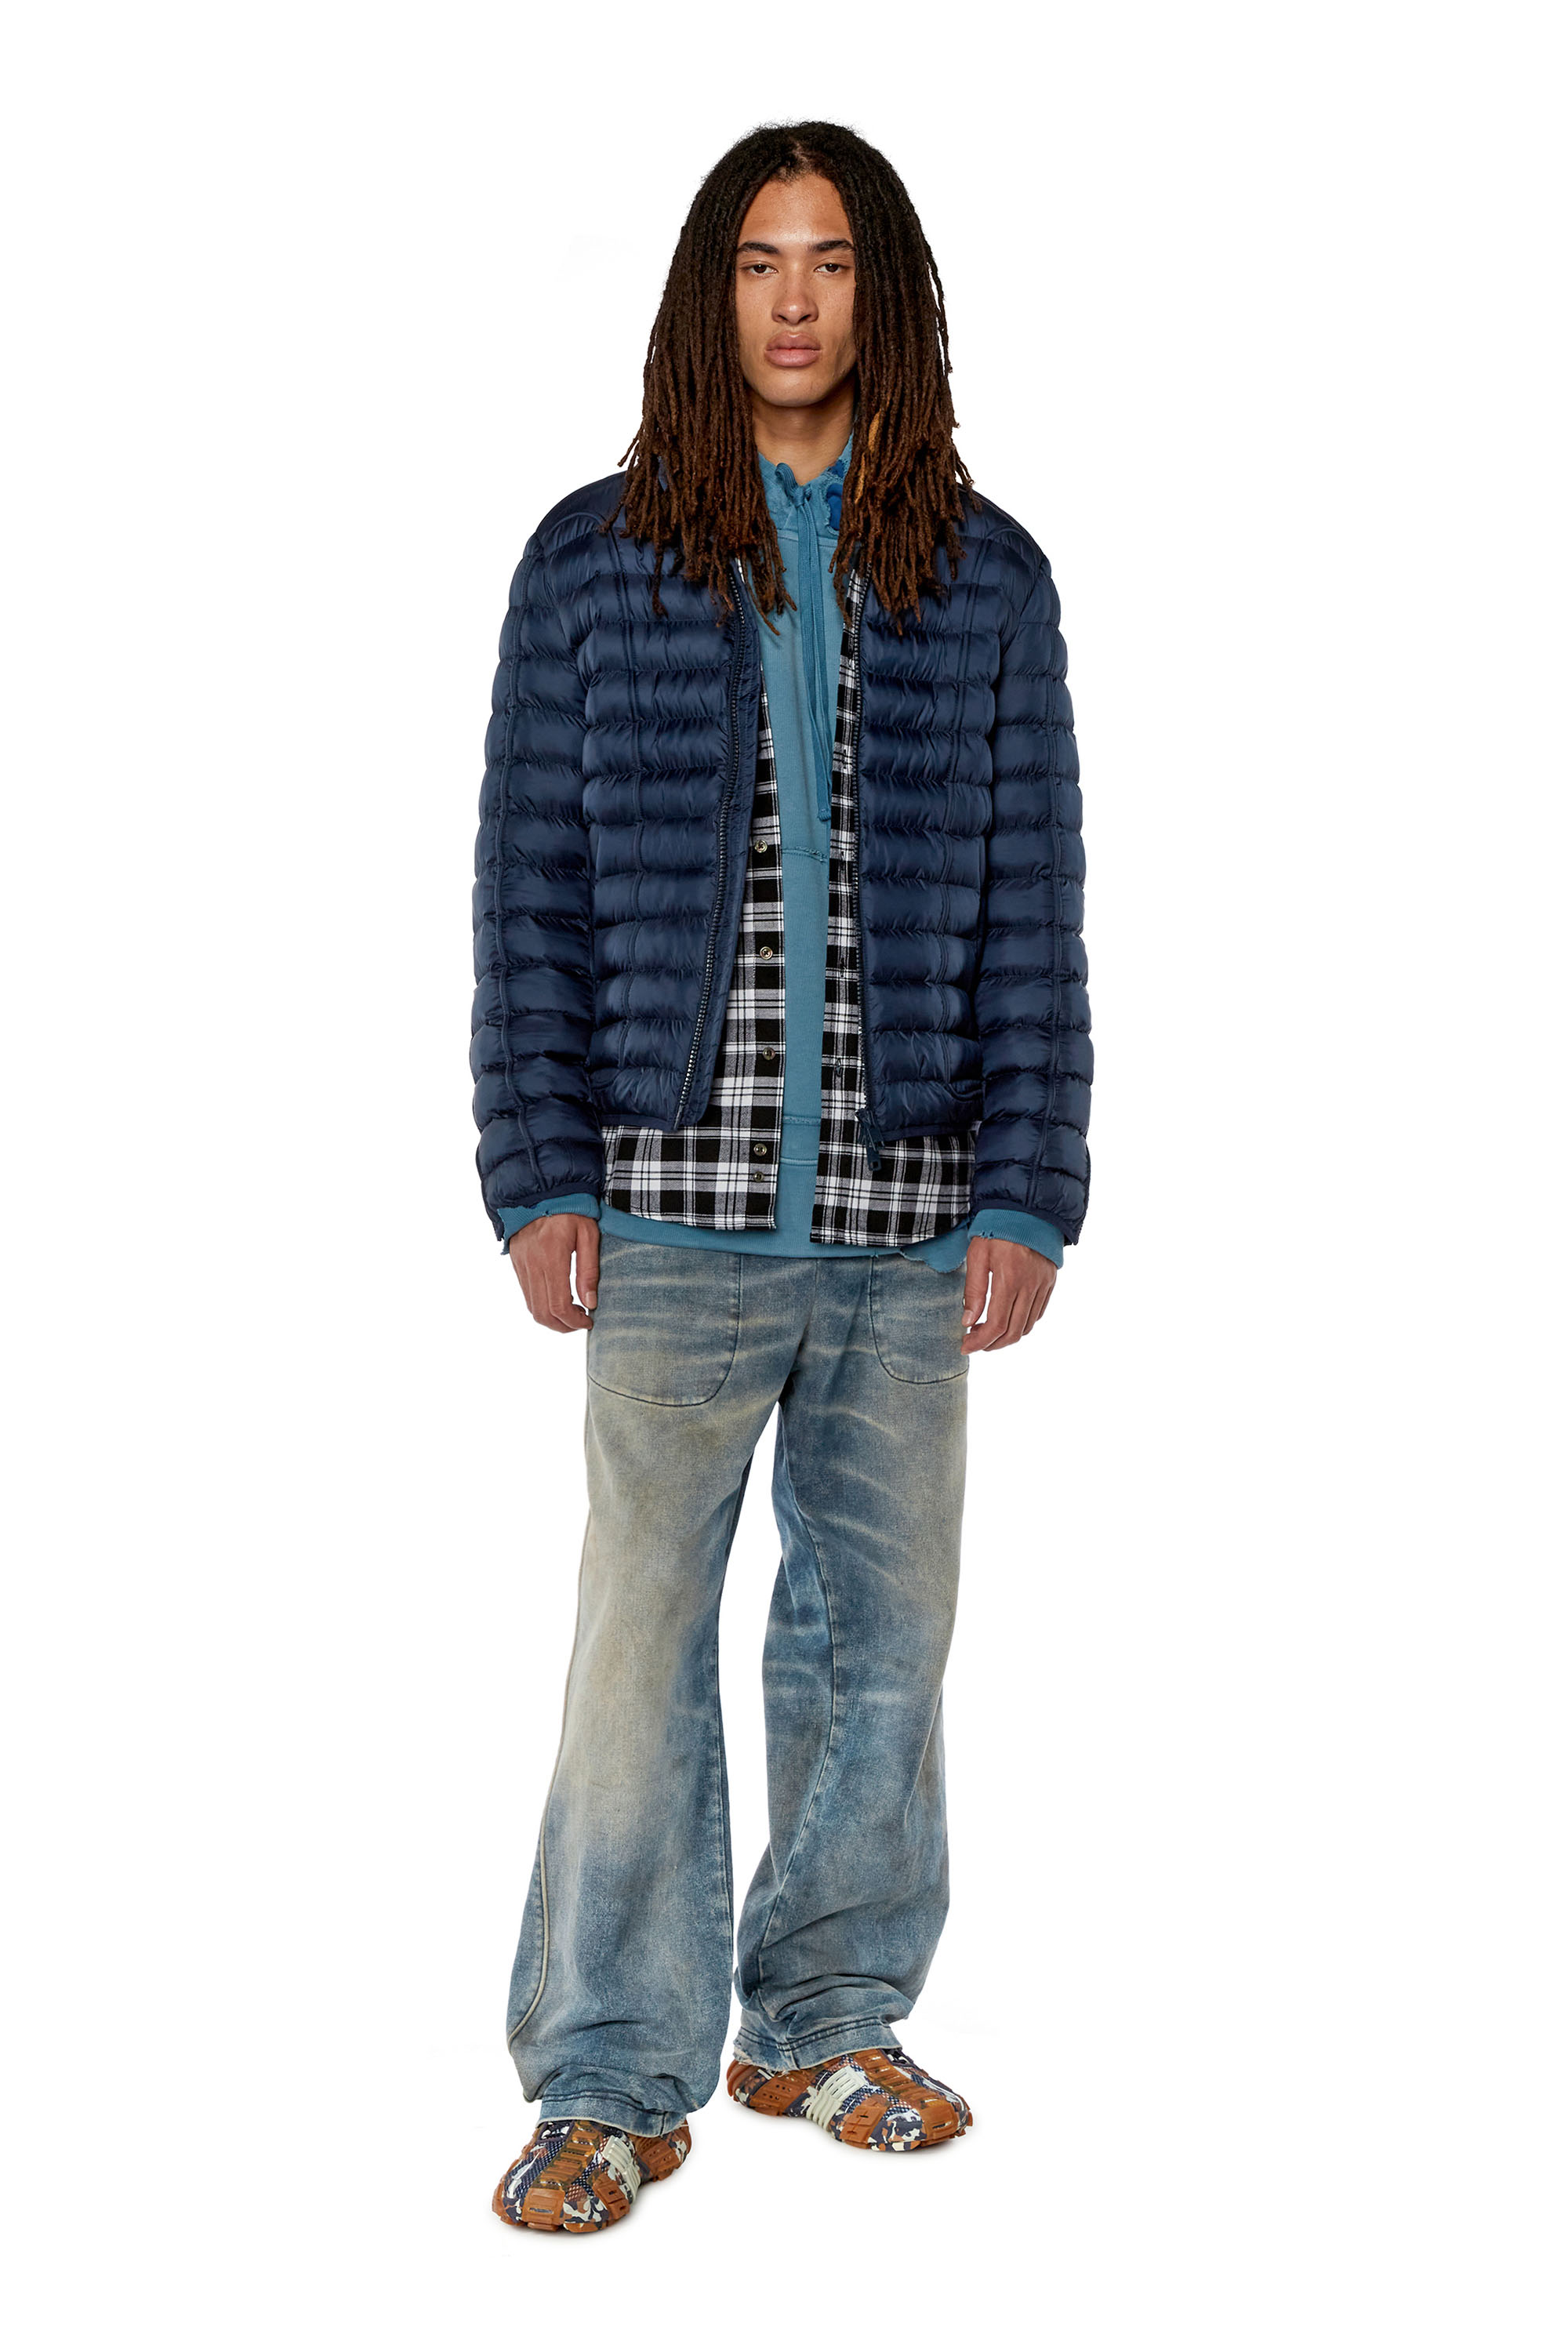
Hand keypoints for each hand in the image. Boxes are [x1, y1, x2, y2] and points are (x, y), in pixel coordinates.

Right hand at [508, 1214, 599, 1333]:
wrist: (541, 1189)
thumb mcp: (588, 1234)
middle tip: (580, 1323)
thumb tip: (590, 1303)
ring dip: (551, 1318)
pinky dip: (541, 1304)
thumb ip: (589, 1270)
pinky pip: (526, 1293)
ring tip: (571, 1313)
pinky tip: (557, 1299)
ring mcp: (520, 1264)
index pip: (558, 1304)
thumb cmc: (571, 1209)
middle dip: (562, 1326)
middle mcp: (531, 1263)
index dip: (574, 1321)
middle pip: (542, 1312)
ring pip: (531, 1306)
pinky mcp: (516, 1262)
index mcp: (551, 1256)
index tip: (588, 1321)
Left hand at [960, 1236, 1056, 1353]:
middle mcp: (1030, 1286)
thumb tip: (968, 1321)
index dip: (980, 1342)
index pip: (997, 1325)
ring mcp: (1042, 1285)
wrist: (1028, 1209)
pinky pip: (1038, 1313)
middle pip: (1013, 1332)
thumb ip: (973, 1290)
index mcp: (1009, 1279)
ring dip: (1007, 1336)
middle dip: (992, 1344)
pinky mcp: (1049, 1282)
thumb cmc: (997, 1228)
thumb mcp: (977, 1254)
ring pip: (1027, 1326)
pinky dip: (1022, 1323)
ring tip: (988, 1332)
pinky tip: (1007, 1318)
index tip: (965, 1346)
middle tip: (974, 1342)